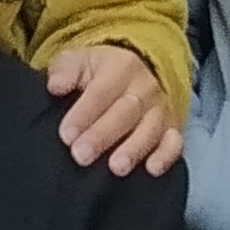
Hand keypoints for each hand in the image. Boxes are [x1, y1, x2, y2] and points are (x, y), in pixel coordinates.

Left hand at [46, 44, 180, 175]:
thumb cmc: (99, 71)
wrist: (134, 70)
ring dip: (133, 149)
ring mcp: (160, 109)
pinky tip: (151, 169)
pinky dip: (166, 156)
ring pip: (150, 130)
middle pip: (125, 113)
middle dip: (102, 136)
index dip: (83, 114)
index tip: (66, 135)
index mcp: (120, 67)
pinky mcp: (172, 128)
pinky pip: (174, 142)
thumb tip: (56, 86)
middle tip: (81, 156)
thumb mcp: (78, 61)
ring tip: (116, 167)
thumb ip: (64, 71)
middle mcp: (144, 88)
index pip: (101, 92)